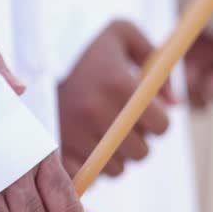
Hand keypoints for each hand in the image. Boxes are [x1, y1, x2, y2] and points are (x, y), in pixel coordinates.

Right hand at [58, 20, 173, 177]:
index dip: (158, 122)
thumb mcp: (121, 35)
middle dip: (139, 141)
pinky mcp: (60, 153)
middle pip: (142, 152)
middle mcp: (96, 110)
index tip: (146, 114)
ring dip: (117, 157)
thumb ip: (156, 56)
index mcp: (117, 83)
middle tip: (125, 126)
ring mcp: (76, 135)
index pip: (162, 125)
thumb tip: (175, 103)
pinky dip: (94, 168)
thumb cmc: (90, 59)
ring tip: (104, 135)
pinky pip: (94, 176)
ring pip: (119, 168)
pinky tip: (88, 147)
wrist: (37, 76)